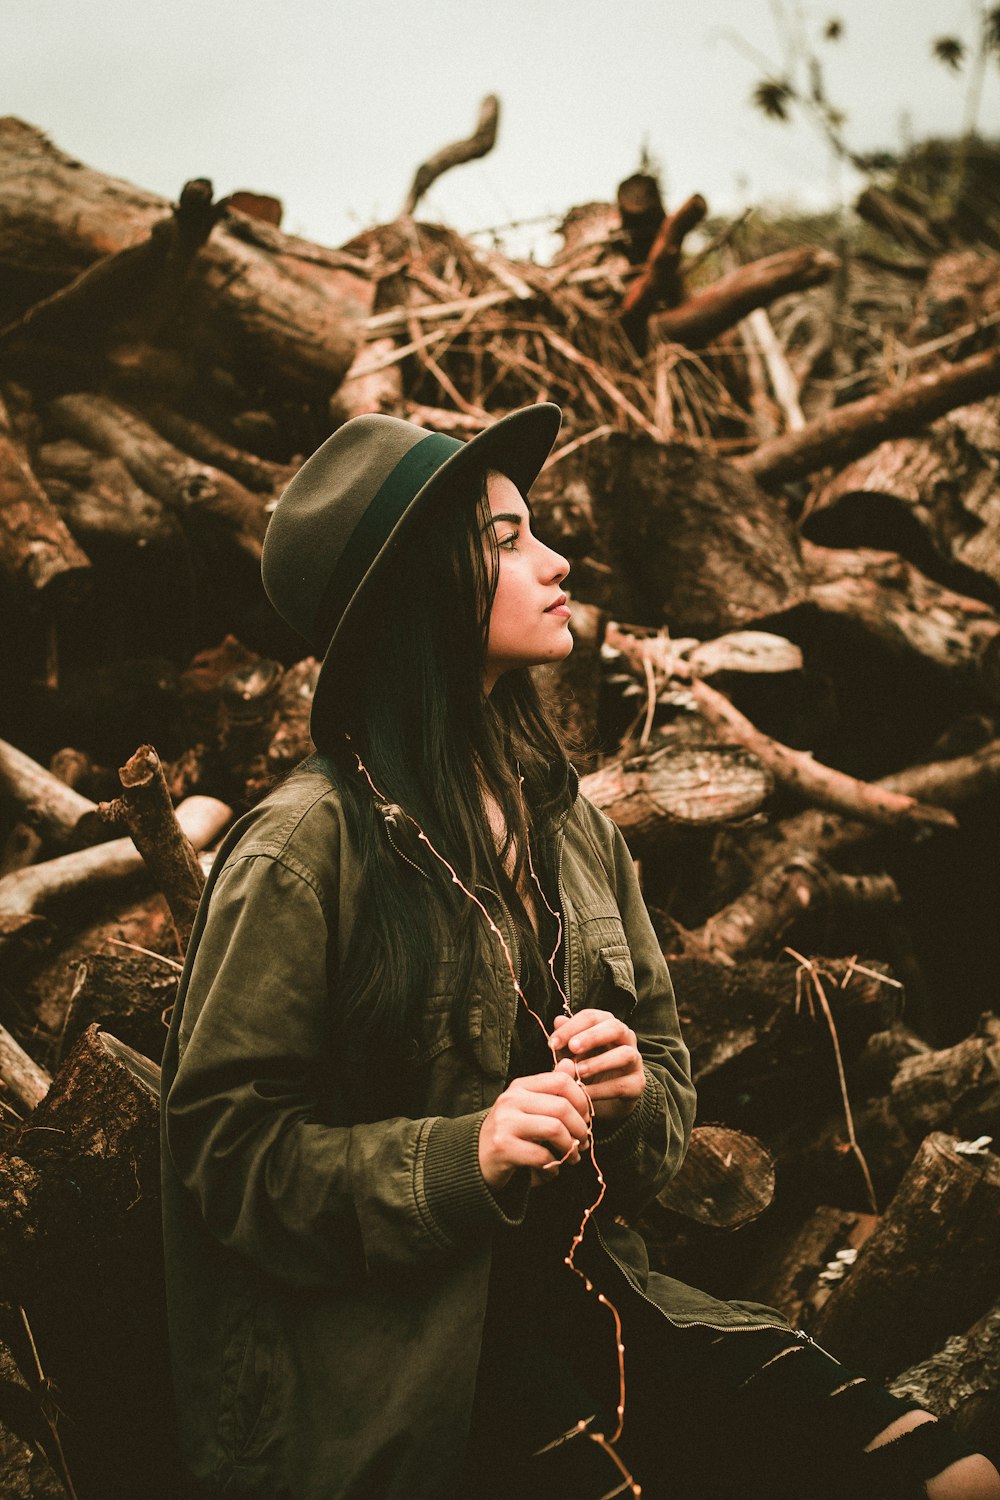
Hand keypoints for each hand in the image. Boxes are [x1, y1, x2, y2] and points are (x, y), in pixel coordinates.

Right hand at [478, 1059, 590, 1190]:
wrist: (474, 1156)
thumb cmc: (509, 1132)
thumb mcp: (529, 1106)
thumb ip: (550, 1087)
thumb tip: (570, 1063)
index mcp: (520, 1087)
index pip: (561, 1081)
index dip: (581, 1100)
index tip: (586, 1118)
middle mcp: (511, 1100)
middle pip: (562, 1107)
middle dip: (580, 1128)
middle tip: (584, 1142)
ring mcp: (505, 1123)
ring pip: (555, 1129)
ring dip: (571, 1148)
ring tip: (573, 1157)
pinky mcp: (502, 1147)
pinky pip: (542, 1156)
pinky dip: (553, 1166)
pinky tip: (552, 1169)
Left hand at [549, 1009, 644, 1124]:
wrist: (605, 1100)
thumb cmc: (586, 1069)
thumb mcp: (571, 1054)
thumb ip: (566, 1039)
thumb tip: (558, 1020)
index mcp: (607, 1025)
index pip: (592, 1017)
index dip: (571, 1027)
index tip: (552, 1043)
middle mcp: (625, 1038)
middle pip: (614, 1027)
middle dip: (592, 1036)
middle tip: (572, 1047)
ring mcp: (635, 1061)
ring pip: (625, 1054)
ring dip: (600, 1062)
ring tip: (579, 1071)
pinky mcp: (637, 1084)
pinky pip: (622, 1084)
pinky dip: (602, 1089)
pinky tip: (585, 1093)